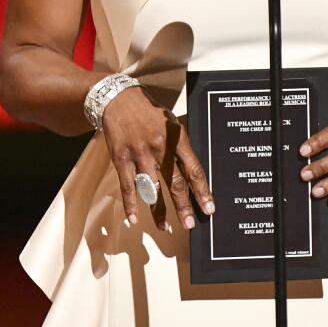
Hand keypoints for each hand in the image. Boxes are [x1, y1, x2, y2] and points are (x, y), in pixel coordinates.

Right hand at [101, 88, 213, 231]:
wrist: (119, 99)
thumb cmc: (148, 112)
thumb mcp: (171, 123)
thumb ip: (181, 146)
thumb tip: (193, 173)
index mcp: (176, 138)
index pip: (193, 169)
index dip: (202, 191)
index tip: (209, 208)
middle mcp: (159, 147)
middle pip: (174, 182)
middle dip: (183, 206)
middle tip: (190, 225)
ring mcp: (139, 154)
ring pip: (151, 189)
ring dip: (158, 211)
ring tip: (166, 227)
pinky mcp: (121, 158)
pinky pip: (128, 186)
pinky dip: (130, 204)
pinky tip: (134, 219)